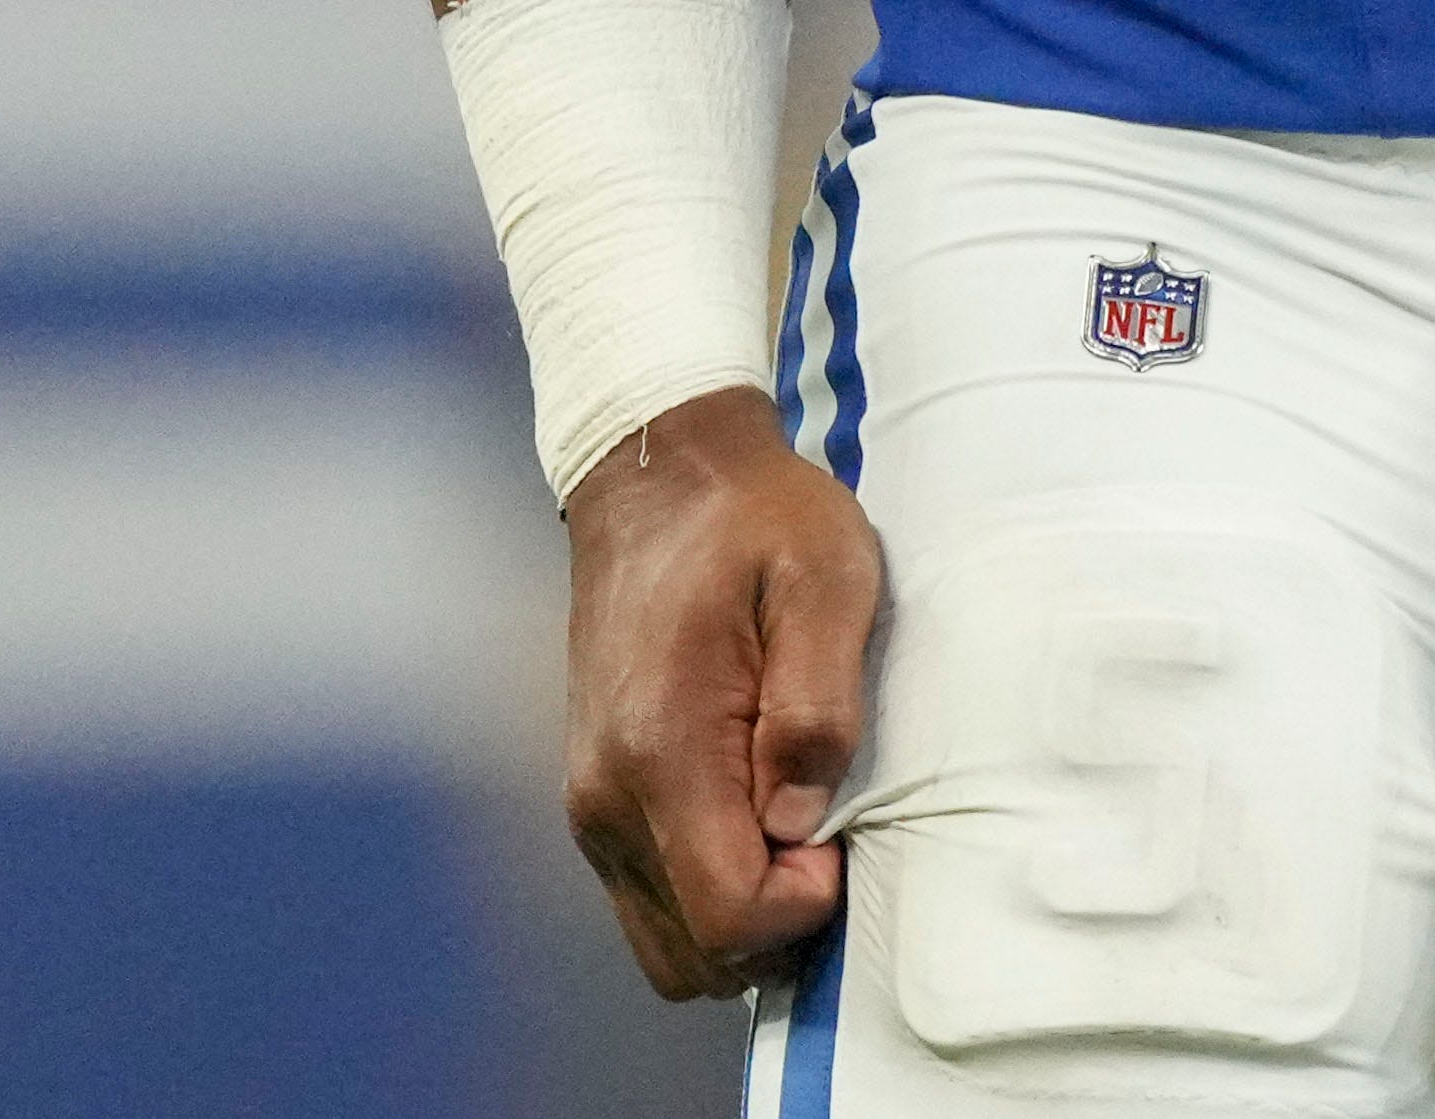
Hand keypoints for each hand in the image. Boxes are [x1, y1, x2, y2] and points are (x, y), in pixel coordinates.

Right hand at [559, 386, 886, 998]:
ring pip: (668, 945)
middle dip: (777, 929)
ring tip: (800, 835)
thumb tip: (800, 819)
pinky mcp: (597, 798)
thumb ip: (817, 703)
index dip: (803, 905)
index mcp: (661, 752)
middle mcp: (607, 800)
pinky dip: (709, 897)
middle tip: (829, 841)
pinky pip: (651, 900)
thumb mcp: (824, 578)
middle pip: (693, 957)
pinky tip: (760, 823)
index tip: (841, 836)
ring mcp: (593, 806)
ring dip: (743, 921)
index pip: (728, 915)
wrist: (657, 477)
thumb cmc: (754, 520)